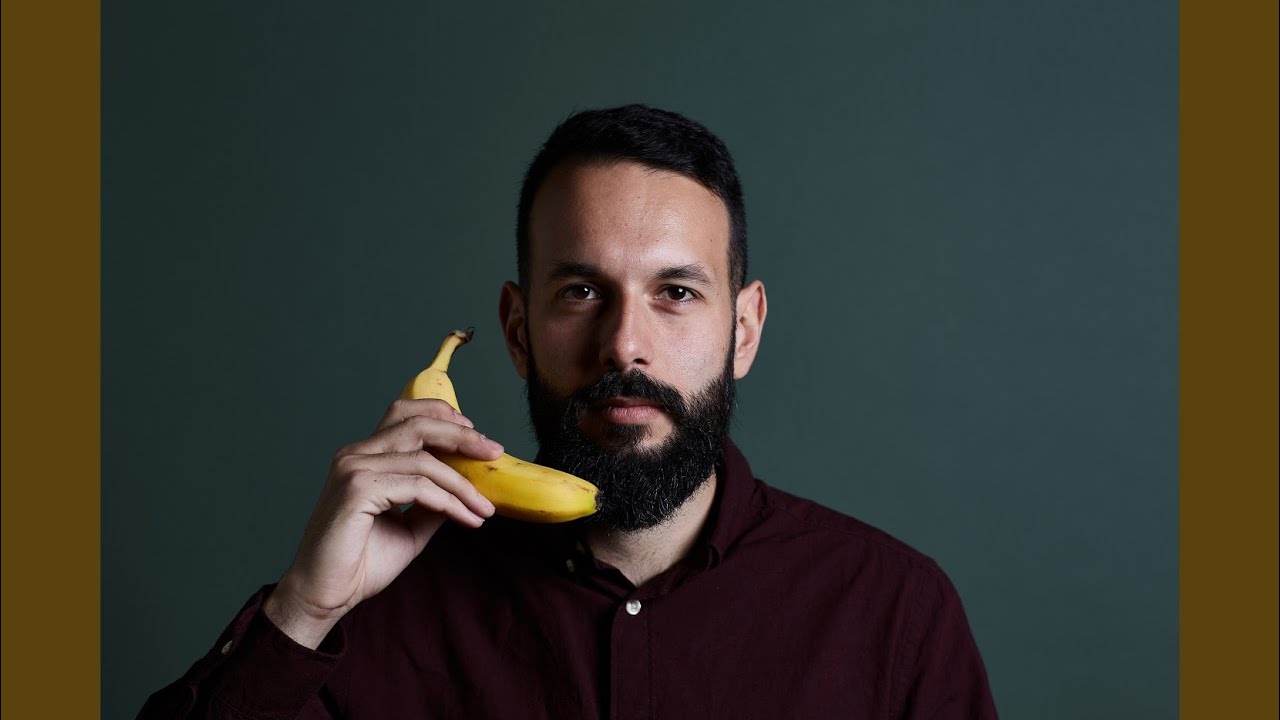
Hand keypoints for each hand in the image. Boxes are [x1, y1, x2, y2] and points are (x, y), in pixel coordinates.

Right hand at [263, 399, 501, 647]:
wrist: (324, 596)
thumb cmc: (361, 563)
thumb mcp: (411, 526)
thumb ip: (434, 501)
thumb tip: (468, 487)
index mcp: (364, 456)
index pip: (405, 415)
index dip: (444, 416)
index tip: (478, 436)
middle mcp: (355, 455)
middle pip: (416, 423)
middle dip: (462, 435)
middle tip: (495, 453)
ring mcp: (353, 469)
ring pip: (423, 459)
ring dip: (462, 483)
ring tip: (485, 507)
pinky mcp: (357, 489)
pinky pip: (417, 486)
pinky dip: (449, 501)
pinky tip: (468, 518)